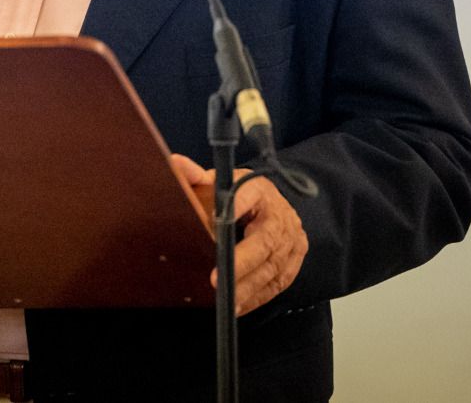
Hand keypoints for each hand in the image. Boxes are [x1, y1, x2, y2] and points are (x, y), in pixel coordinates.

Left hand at [170, 154, 307, 315]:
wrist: (274, 204)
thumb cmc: (240, 196)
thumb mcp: (219, 182)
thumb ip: (195, 176)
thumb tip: (173, 163)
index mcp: (258, 189)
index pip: (247, 194)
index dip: (234, 206)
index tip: (215, 220)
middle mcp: (280, 214)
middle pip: (264, 240)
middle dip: (241, 263)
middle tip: (216, 280)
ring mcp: (292, 238)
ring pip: (273, 267)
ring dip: (248, 287)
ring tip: (226, 302)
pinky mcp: (296, 259)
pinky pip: (279, 283)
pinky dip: (258, 297)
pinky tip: (239, 306)